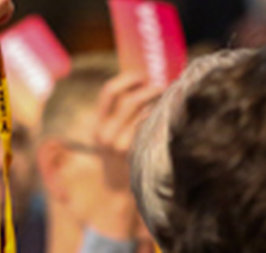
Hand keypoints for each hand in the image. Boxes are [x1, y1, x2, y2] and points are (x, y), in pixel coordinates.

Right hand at [87, 71, 162, 239]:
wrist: (115, 191)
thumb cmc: (116, 158)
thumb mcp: (107, 136)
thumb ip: (115, 115)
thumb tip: (142, 85)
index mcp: (97, 125)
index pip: (109, 91)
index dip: (127, 78)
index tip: (142, 75)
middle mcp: (106, 133)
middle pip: (129, 99)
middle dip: (149, 88)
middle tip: (163, 86)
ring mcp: (120, 144)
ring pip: (143, 112)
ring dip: (158, 102)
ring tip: (167, 100)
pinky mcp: (135, 153)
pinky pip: (150, 127)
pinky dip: (160, 118)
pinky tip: (167, 117)